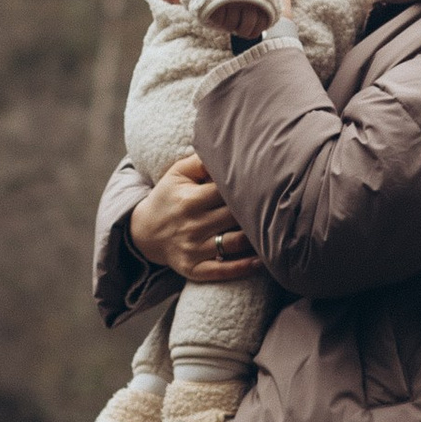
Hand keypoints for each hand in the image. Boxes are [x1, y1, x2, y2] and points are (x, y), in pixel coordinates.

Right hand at [129, 152, 260, 282]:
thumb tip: (228, 150)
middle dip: (256, 210)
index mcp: (190, 200)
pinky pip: (224, 270)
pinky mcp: (195, 269)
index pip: (227, 190)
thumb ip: (201, 161)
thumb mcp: (177, 174)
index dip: (247, 186)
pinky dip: (245, 267)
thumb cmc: (168, 198)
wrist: (145, 233)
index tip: (264, 182)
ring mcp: (194, 249)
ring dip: (257, 238)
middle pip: (235, 216)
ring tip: (273, 228)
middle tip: (276, 204)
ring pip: (235, 243)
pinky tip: (262, 260)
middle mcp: (192, 225)